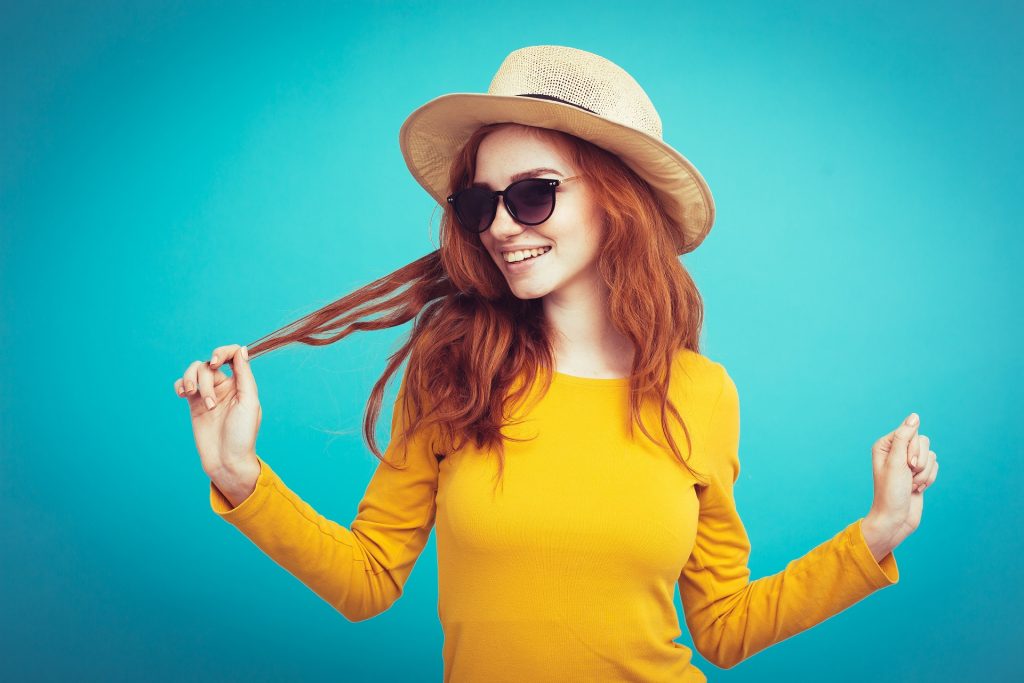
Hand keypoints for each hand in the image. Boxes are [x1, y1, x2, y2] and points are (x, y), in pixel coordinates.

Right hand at [174, 344, 261, 486]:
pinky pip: (183, 385)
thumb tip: (241, 349)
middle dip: (206, 380)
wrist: (226, 461)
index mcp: (241, 383)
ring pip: (194, 371)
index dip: (222, 352)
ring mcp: (208, 394)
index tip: (216, 362)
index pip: (232, 355)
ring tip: (194, 399)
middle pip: (208, 364)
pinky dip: (180, 385)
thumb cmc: (242, 434)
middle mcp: (225, 386)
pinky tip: (183, 394)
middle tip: (210, 404)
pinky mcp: (193, 404)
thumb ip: (244, 375)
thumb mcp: (249, 402)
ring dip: (191, 382)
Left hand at [864, 413, 939, 555]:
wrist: (896, 519)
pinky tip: (917, 489)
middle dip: (921, 461)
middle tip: (908, 476)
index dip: (913, 448)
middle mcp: (896, 451)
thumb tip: (914, 416)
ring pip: (931, 455)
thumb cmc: (891, 492)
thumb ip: (905, 437)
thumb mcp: (896, 462)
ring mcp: (908, 462)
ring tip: (911, 485)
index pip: (911, 431)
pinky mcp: (919, 472)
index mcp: (885, 445)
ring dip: (925, 473)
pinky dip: (929, 479)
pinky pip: (935, 466)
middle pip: (924, 442)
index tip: (906, 464)